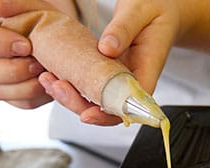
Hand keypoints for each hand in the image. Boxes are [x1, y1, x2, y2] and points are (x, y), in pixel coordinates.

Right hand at [0, 5, 50, 109]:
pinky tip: (49, 84)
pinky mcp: (10, 95)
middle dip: (12, 69)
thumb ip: (14, 3)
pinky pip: (18, 103)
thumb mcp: (32, 7)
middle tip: (38, 63)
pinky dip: (37, 96)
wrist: (58, 40)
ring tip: (46, 73)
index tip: (26, 45)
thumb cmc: (41, 19)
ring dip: (26, 86)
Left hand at [34, 0, 180, 125]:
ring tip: (49, 80)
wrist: (161, 7)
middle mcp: (134, 79)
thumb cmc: (156, 8)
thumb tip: (107, 48)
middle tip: (57, 86)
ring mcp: (119, 78)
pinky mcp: (108, 73)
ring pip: (96, 101)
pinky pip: (90, 87)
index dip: (108, 115)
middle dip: (79, 104)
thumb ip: (124, 28)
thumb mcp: (139, 11)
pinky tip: (54, 76)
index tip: (88, 114)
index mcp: (148, 68)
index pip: (131, 105)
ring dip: (71, 97)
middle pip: (108, 109)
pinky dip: (72, 85)